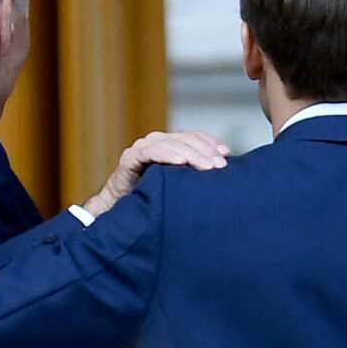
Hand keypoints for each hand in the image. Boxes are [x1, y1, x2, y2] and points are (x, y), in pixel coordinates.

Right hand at [84, 131, 229, 217]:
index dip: (211, 142)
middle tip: (220, 166)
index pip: (194, 136)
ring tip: (206, 166)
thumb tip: (223, 177)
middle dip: (205, 151)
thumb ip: (194, 176)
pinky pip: (149, 152)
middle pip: (186, 139)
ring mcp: (142, 148)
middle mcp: (156, 142)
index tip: (227, 154)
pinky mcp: (130, 158)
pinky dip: (166, 154)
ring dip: (191, 153)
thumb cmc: (151, 198)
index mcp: (170, 145)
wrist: (119, 211)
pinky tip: (180, 161)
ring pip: (171, 143)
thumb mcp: (178, 186)